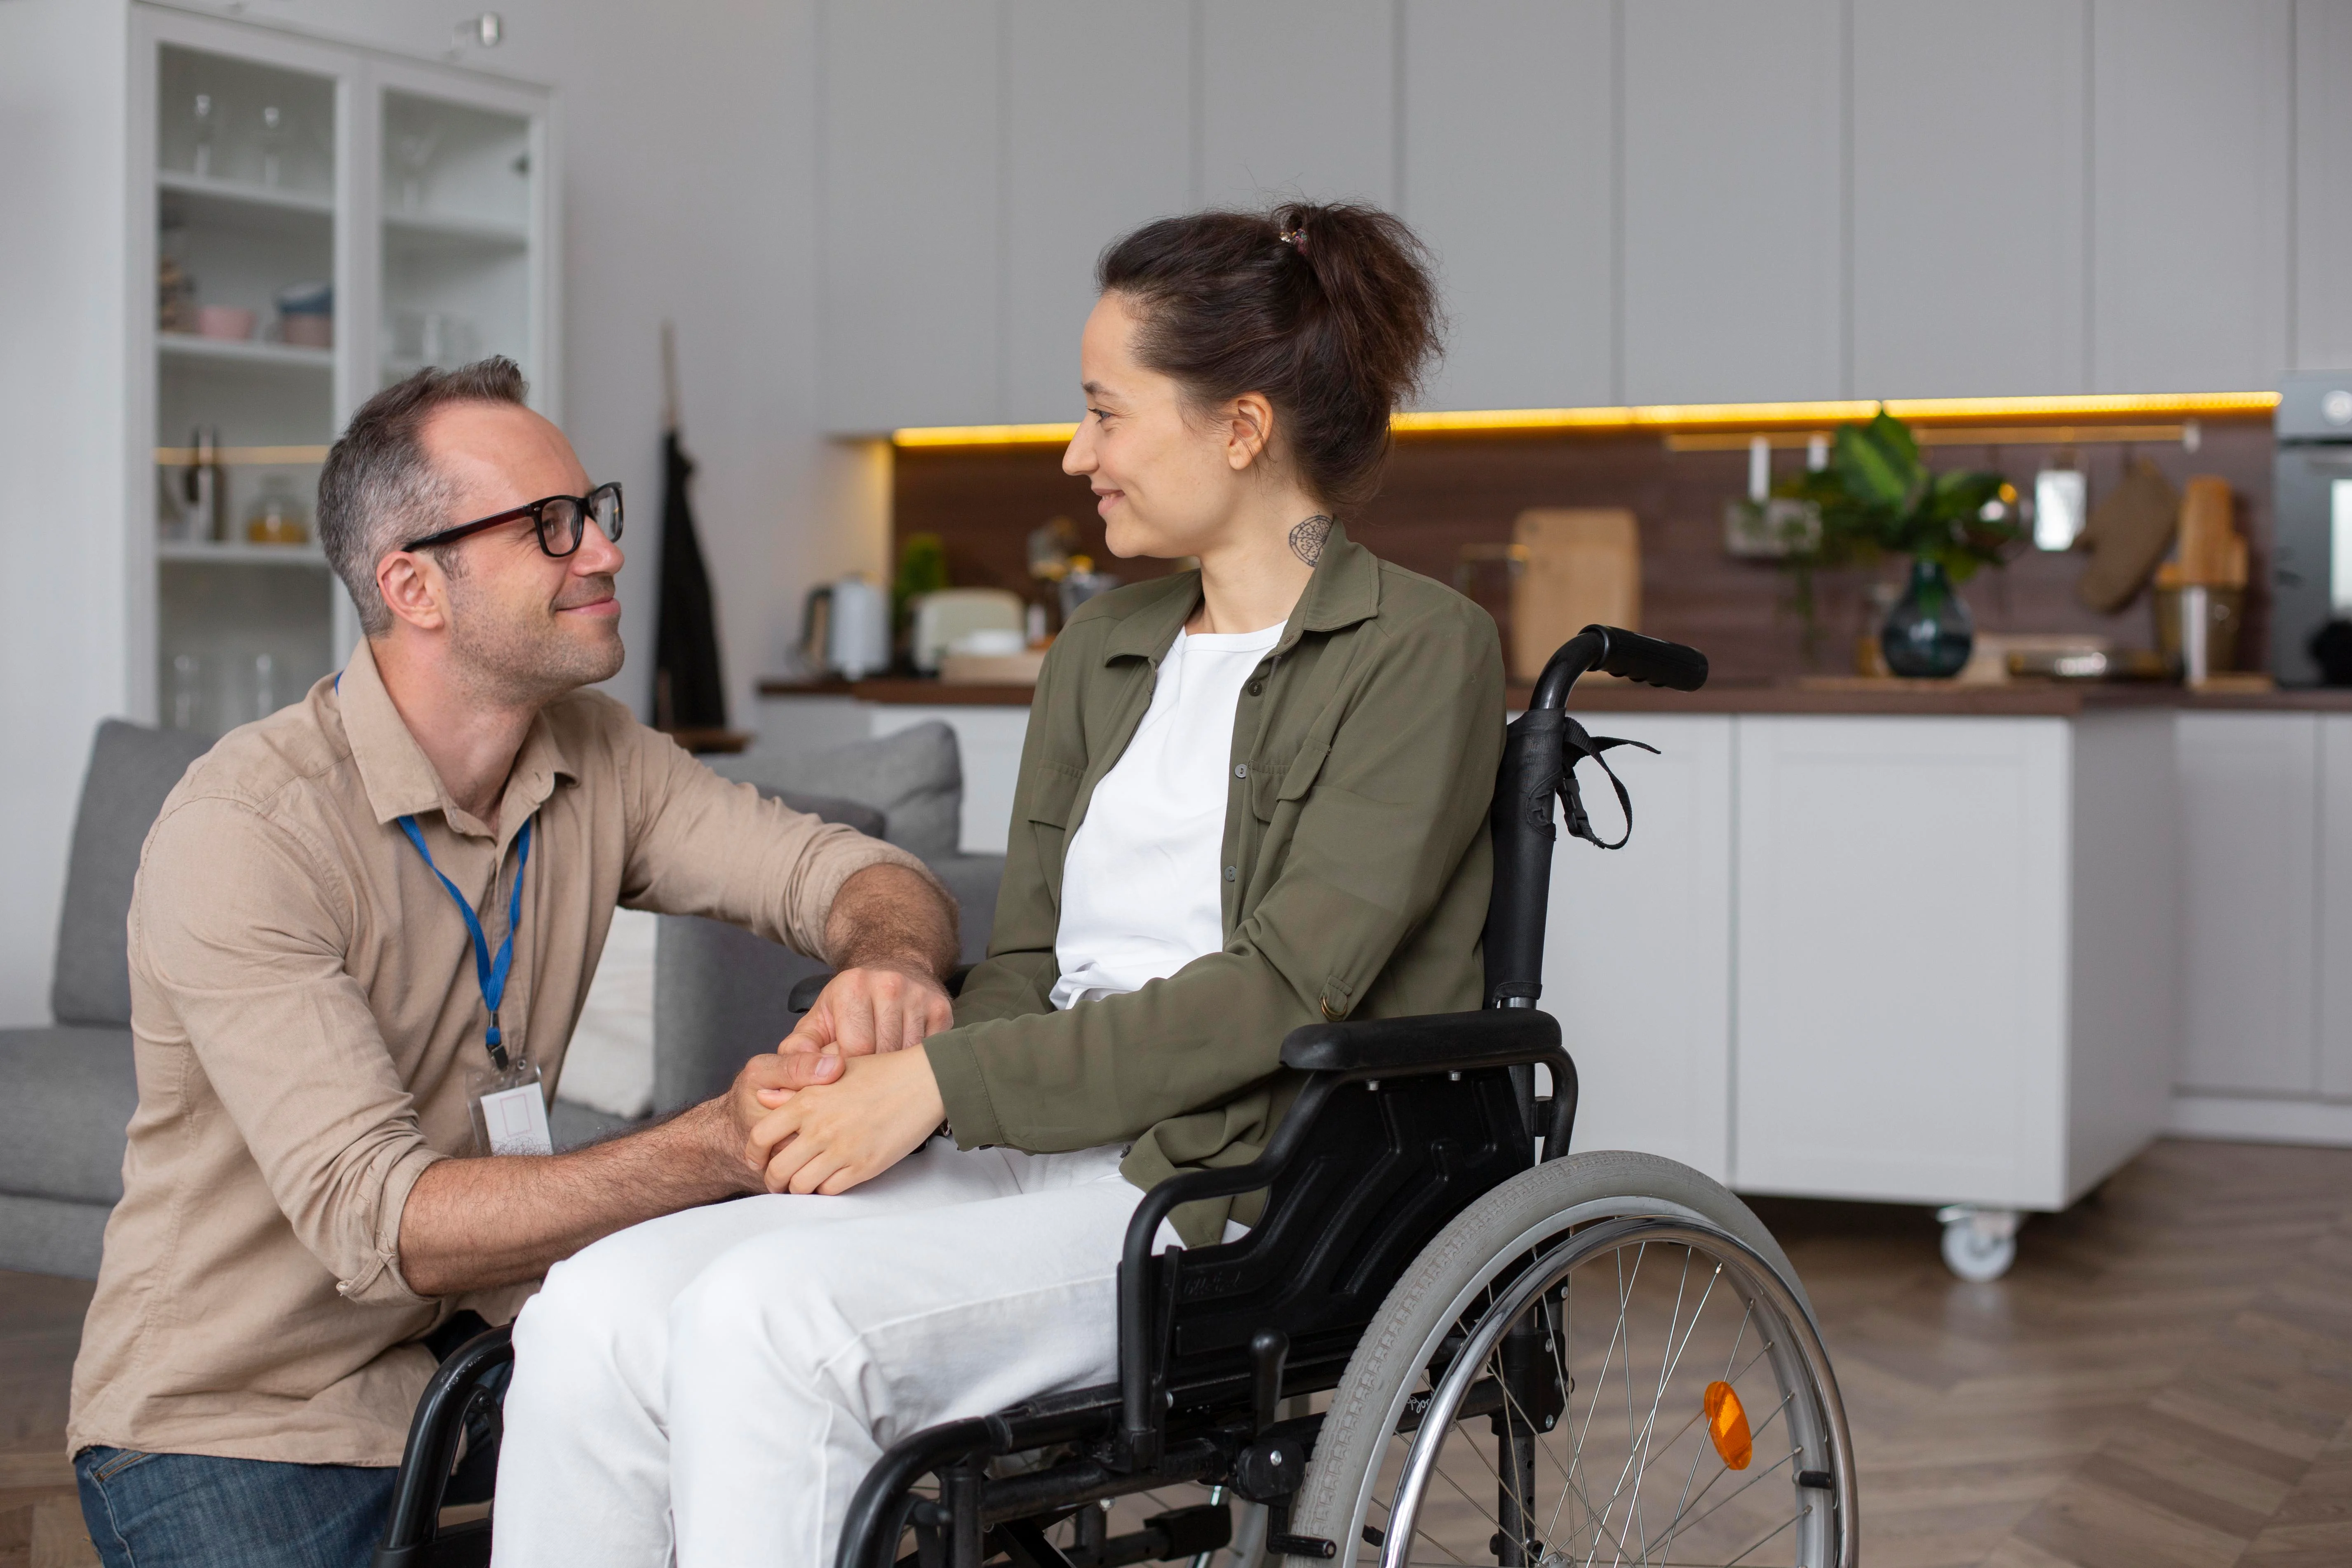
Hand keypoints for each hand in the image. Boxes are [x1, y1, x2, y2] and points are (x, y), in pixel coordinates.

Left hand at [746, 1048, 945, 1195]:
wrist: (927, 1081)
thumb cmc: (884, 1071)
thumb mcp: (834, 1071)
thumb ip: (796, 1087)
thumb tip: (764, 1098)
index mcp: (807, 1100)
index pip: (760, 1136)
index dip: (753, 1153)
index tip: (758, 1159)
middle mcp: (819, 1128)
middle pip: (777, 1170)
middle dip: (773, 1180)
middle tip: (778, 1180)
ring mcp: (842, 1150)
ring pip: (801, 1186)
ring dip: (797, 1188)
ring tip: (802, 1183)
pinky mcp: (864, 1166)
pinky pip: (830, 1190)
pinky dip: (824, 1190)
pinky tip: (829, 1180)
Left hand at [759, 964, 951, 1104]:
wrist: (893, 965)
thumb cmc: (851, 1002)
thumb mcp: (819, 1019)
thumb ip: (799, 1049)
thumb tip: (786, 1083)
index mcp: (851, 988)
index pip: (854, 1051)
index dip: (848, 1074)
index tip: (845, 1081)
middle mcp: (888, 985)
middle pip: (883, 1054)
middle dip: (872, 1077)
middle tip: (865, 1087)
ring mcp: (919, 996)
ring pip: (908, 1057)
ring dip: (896, 1074)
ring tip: (884, 1080)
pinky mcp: (942, 1008)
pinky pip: (930, 1052)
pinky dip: (917, 1065)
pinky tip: (906, 1066)